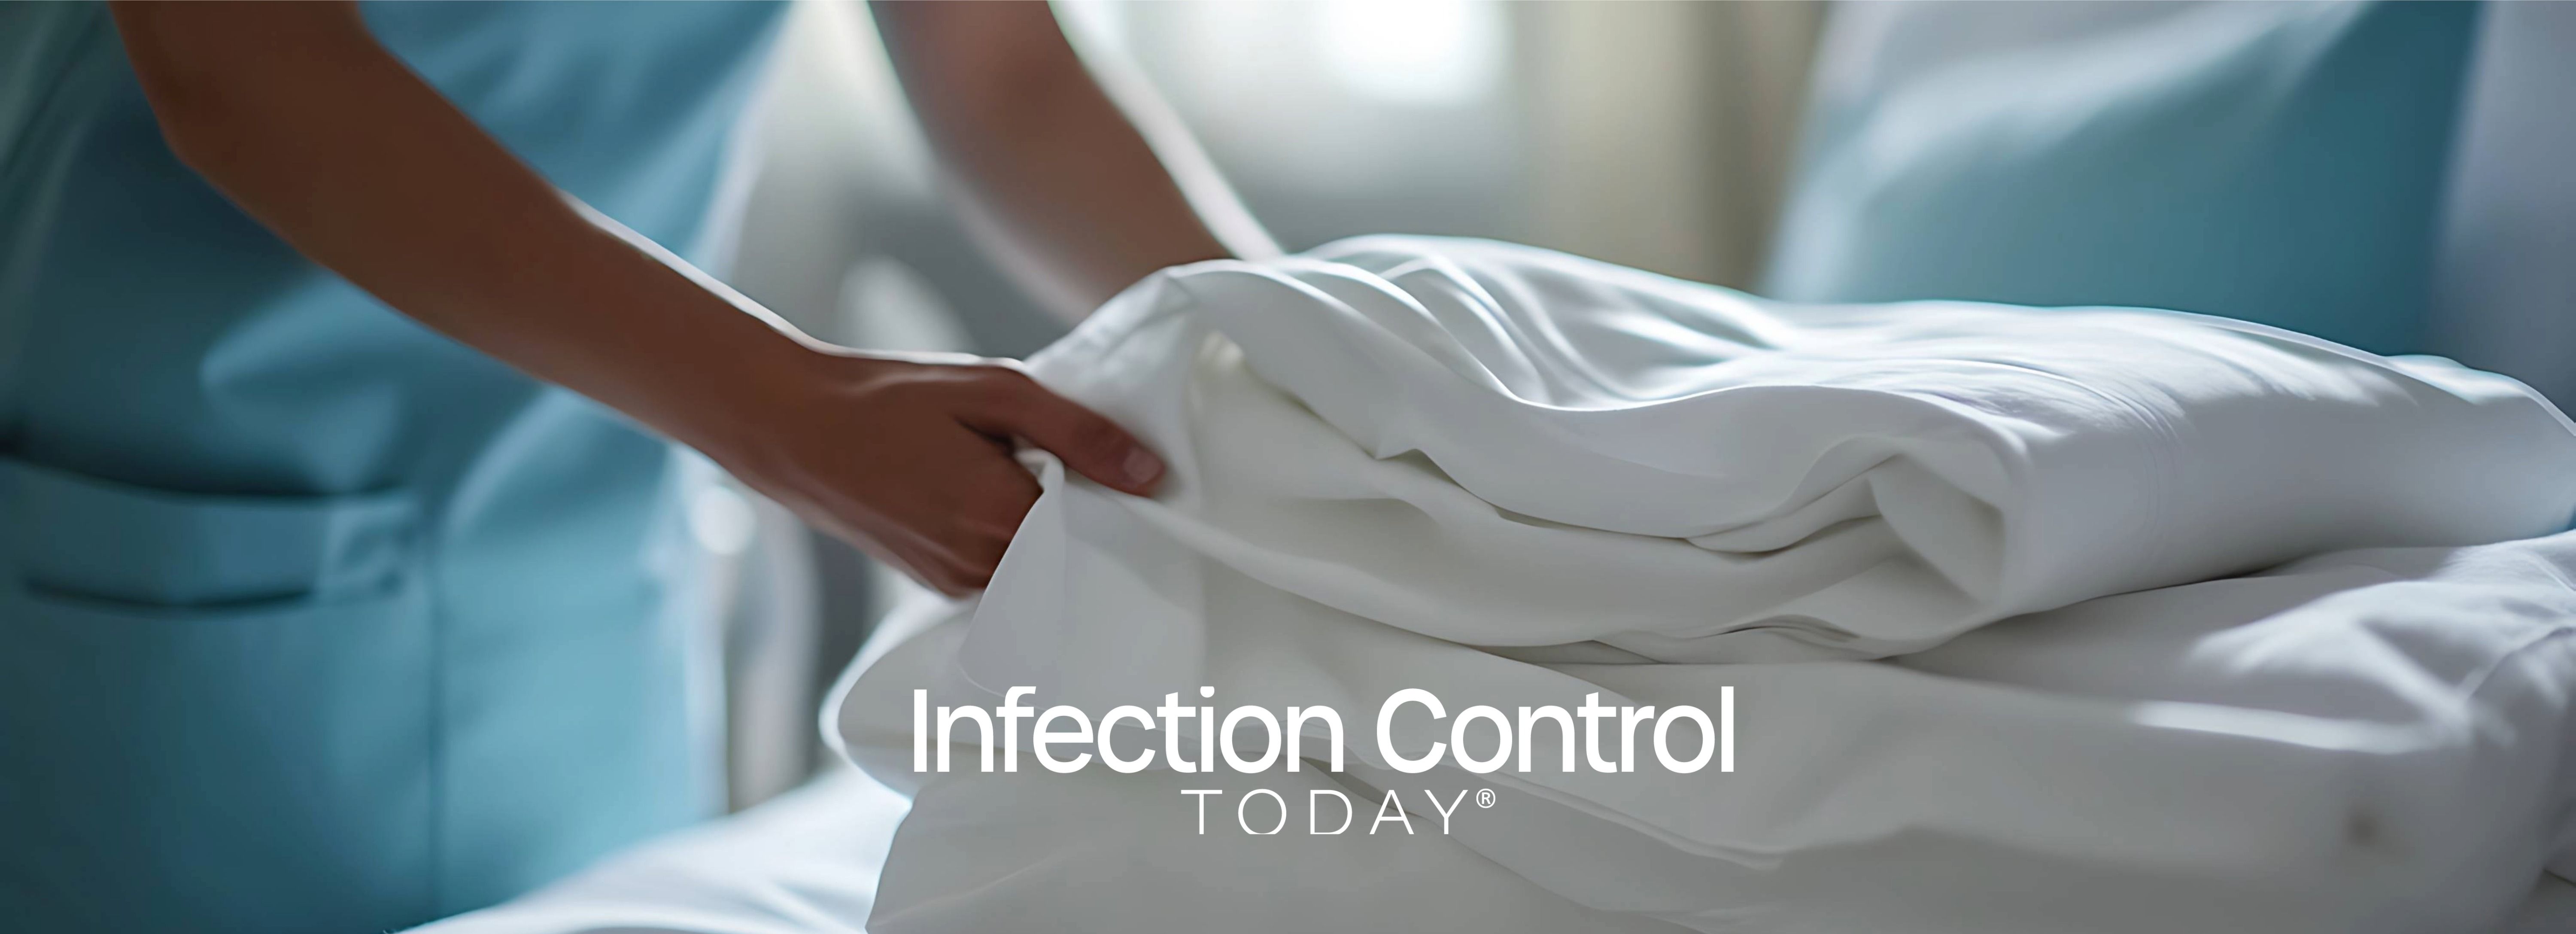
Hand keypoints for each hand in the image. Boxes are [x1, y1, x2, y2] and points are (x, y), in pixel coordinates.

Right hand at [710, 349, 1163, 595]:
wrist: (797, 431)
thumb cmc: (892, 400)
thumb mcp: (995, 390)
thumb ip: (1079, 433)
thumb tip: (1152, 474)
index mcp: (1001, 518)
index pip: (1101, 534)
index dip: (1117, 503)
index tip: (1119, 475)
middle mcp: (981, 568)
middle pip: (1072, 557)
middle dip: (1082, 517)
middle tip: (1065, 465)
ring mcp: (956, 584)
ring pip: (1036, 567)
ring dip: (1043, 527)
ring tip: (1014, 473)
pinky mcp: (938, 584)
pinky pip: (1000, 572)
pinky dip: (1010, 539)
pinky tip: (991, 496)